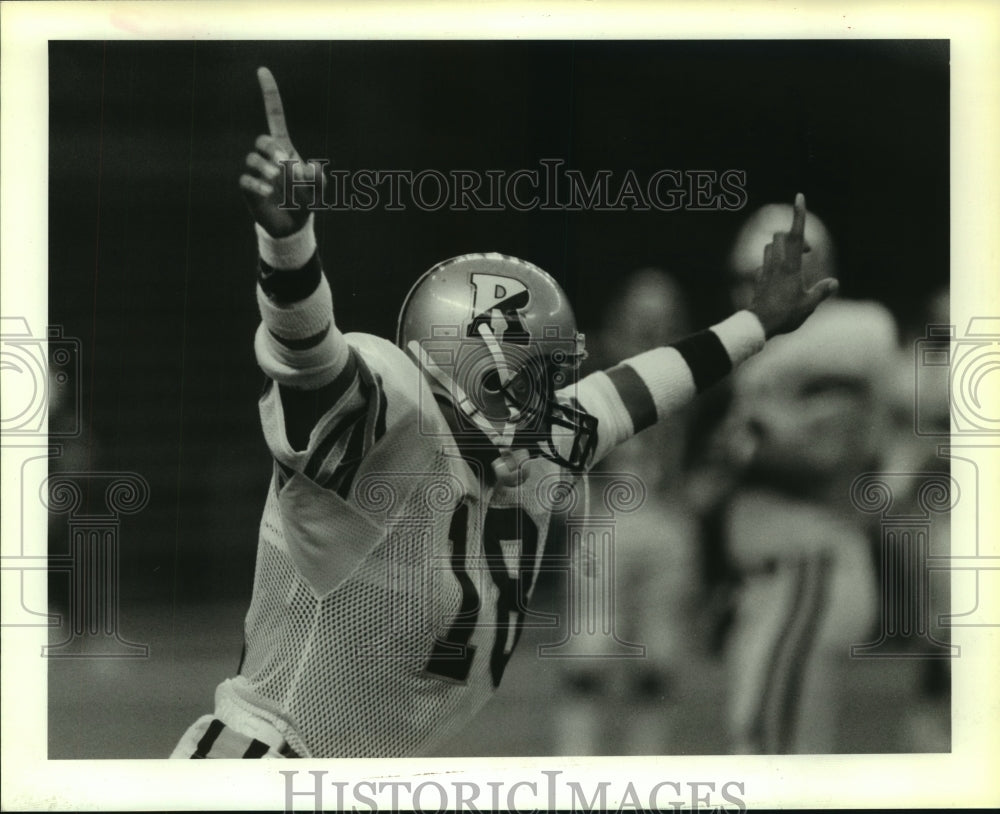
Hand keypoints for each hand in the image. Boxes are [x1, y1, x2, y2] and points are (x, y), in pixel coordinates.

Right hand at [239, 67, 326, 237]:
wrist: (294, 226)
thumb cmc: (307, 201)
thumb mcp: (320, 189)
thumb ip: (320, 178)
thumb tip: (308, 167)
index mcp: (285, 148)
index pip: (274, 116)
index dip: (270, 95)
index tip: (262, 70)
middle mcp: (268, 157)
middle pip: (261, 140)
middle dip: (270, 148)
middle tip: (283, 162)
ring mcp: (257, 173)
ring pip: (252, 159)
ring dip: (265, 167)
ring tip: (277, 179)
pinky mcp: (250, 190)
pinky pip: (245, 180)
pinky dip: (257, 185)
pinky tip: (269, 192)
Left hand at [747, 193, 837, 337]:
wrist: (759, 324)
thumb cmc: (785, 315)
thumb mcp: (809, 305)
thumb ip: (822, 291)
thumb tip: (834, 283)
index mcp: (791, 266)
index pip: (796, 235)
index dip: (798, 215)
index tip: (799, 197)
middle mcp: (776, 264)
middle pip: (780, 237)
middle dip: (793, 236)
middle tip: (807, 252)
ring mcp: (765, 271)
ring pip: (769, 247)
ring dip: (781, 247)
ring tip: (794, 261)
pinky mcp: (758, 279)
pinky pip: (763, 263)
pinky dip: (771, 263)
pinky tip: (777, 275)